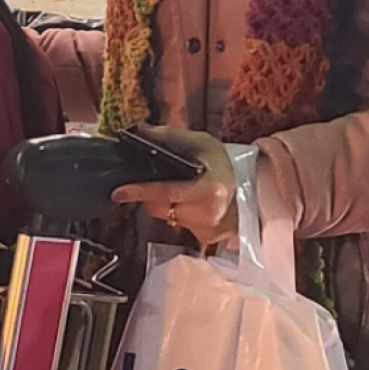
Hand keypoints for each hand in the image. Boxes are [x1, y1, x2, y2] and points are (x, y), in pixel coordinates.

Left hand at [111, 125, 237, 246]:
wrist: (250, 188)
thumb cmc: (221, 163)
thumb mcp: (199, 142)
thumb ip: (168, 136)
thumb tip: (138, 130)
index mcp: (208, 189)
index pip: (166, 192)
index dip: (140, 191)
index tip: (118, 192)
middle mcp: (208, 213)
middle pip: (159, 208)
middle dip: (149, 194)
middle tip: (155, 180)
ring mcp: (207, 229)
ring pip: (165, 218)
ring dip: (163, 204)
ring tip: (176, 189)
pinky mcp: (205, 239)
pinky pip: (177, 225)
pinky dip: (175, 214)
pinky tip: (186, 203)